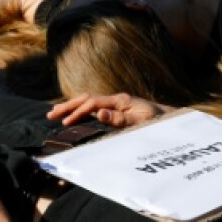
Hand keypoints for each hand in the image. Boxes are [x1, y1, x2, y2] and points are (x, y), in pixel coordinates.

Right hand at [47, 92, 164, 127]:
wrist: (171, 119)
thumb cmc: (157, 122)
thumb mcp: (141, 122)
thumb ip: (120, 118)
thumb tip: (99, 113)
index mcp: (120, 100)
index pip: (92, 103)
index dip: (78, 112)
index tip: (65, 123)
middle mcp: (116, 99)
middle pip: (86, 98)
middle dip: (68, 106)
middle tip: (50, 114)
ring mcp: (116, 103)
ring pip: (89, 101)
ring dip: (72, 106)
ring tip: (56, 113)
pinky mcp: (117, 108)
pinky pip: (94, 106)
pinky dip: (81, 109)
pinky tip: (75, 115)